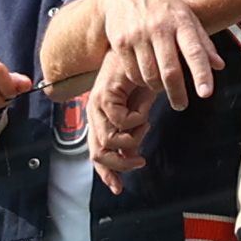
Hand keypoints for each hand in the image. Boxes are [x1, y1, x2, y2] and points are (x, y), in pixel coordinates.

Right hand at [83, 0, 219, 109]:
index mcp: (181, 21)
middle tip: (182, 105)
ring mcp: (137, 35)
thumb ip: (203, 43)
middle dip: (177, 93)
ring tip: (163, 89)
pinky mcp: (120, 42)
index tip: (206, 93)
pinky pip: (132, 73)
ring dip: (158, 88)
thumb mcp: (186, 18)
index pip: (194, 51)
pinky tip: (146, 78)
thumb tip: (219, 66)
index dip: (201, 74)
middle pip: (170, 71)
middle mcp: (159, 28)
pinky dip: (141, 82)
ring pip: (150, 76)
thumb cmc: (163, 8)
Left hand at [83, 67, 157, 189]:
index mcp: (100, 120)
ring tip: (145, 126)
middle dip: (120, 165)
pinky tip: (144, 115)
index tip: (118, 188)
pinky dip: (135, 124)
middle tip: (140, 161)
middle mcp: (94, 114)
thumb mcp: (141, 113)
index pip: (97, 154)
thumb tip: (131, 158)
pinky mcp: (105, 94)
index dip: (106, 174)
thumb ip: (133, 136)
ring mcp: (96, 105)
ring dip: (132, 141)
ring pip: (109, 140)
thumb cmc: (143, 79)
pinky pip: (120, 122)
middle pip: (98, 154)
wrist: (146, 52)